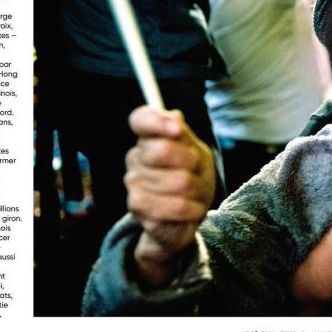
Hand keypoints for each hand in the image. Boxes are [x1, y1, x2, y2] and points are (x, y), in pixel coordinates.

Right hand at [125, 106, 215, 286]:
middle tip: (196, 171)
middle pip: (163, 150)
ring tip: (196, 194)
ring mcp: (134, 184)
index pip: (142, 119)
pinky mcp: (139, 209)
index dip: (158, 122)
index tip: (178, 130)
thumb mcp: (196, 152)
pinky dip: (192, 209)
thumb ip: (184, 135)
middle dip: (192, 162)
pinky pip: (175, 206)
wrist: (187, 214)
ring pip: (177, 181)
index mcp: (149, 137)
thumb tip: (174, 117)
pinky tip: (191, 210)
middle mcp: (135, 158)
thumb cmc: (192, 175)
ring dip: (197, 190)